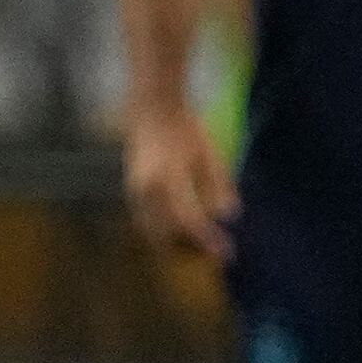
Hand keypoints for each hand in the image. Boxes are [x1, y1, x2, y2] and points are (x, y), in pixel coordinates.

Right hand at [121, 99, 233, 265]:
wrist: (152, 111)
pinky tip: (183, 234)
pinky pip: (146, 222)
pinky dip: (164, 233)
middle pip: (167, 233)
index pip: (188, 219)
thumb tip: (229, 215)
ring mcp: (135, 192)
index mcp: (168, 178)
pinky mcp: (132, 193)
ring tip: (201, 247)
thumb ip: (219, 185)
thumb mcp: (210, 154)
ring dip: (176, 244)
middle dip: (192, 248)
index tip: (227, 251)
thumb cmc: (186, 129)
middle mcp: (146, 189)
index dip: (208, 239)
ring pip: (153, 232)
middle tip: (216, 252)